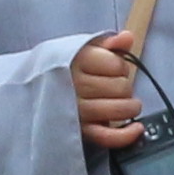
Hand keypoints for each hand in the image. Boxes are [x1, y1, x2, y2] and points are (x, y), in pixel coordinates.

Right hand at [75, 33, 146, 155]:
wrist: (36, 89)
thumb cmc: (68, 68)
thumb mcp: (85, 49)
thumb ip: (108, 43)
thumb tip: (126, 38)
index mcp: (77, 61)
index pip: (116, 65)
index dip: (121, 66)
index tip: (112, 69)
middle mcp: (75, 85)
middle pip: (121, 87)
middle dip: (124, 86)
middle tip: (114, 86)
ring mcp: (77, 110)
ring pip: (118, 110)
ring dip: (129, 107)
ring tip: (127, 104)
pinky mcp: (80, 131)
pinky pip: (106, 136)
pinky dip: (125, 135)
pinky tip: (136, 129)